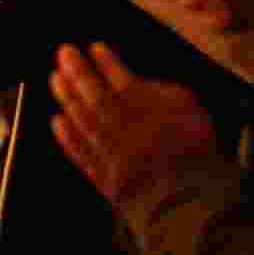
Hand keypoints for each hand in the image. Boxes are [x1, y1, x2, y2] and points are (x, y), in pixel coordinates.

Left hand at [49, 43, 217, 206]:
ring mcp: (111, 155)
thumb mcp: (194, 112)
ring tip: (55, 78)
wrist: (193, 206)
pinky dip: (66, 136)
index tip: (94, 48)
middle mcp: (125, 130)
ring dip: (66, 98)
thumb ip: (166, 92)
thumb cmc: (198, 154)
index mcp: (150, 113)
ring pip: (83, 122)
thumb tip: (140, 82)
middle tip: (64, 53)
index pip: (122, 80)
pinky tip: (57, 120)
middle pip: (95, 96)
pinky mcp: (103, 178)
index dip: (106, 63)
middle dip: (77, 71)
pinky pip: (80, 153)